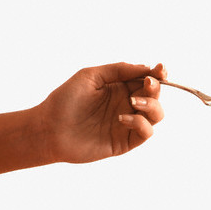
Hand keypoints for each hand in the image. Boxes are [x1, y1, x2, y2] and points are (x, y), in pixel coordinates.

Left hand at [40, 62, 166, 163]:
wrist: (49, 129)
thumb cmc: (65, 101)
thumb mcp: (90, 76)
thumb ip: (118, 70)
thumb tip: (145, 67)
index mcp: (120, 88)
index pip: (146, 80)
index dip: (157, 74)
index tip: (160, 69)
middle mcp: (127, 105)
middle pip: (155, 96)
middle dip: (156, 88)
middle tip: (148, 83)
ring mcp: (127, 124)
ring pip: (156, 114)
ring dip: (152, 105)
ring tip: (134, 102)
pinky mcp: (125, 142)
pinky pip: (145, 132)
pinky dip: (140, 123)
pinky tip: (121, 118)